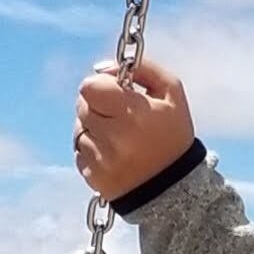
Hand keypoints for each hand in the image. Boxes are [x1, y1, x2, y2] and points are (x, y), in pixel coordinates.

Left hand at [75, 57, 195, 202]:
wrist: (174, 186)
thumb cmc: (172, 133)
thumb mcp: (171, 92)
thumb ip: (143, 68)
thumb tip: (102, 68)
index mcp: (135, 113)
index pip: (90, 86)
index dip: (101, 84)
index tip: (115, 90)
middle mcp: (115, 137)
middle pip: (82, 105)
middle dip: (97, 104)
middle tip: (119, 113)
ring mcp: (102, 159)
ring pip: (79, 129)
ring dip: (94, 128)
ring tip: (119, 136)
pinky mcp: (93, 176)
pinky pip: (79, 152)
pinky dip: (93, 149)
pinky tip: (114, 154)